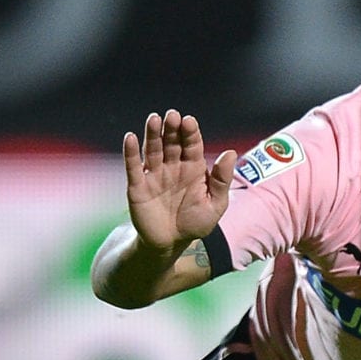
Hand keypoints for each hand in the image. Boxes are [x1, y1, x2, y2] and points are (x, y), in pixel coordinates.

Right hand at [122, 110, 236, 253]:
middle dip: (172, 128)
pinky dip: (130, 153)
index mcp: (193, 167)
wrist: (170, 244)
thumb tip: (231, 153)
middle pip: (172, 142)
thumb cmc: (195, 223)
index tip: (189, 121)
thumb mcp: (215, 205)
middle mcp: (172, 166)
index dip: (190, 132)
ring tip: (154, 119)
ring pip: (152, 149)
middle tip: (172, 115)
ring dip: (152, 134)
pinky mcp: (137, 186)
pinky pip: (133, 167)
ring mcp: (154, 174)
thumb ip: (222, 180)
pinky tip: (130, 138)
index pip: (192, 144)